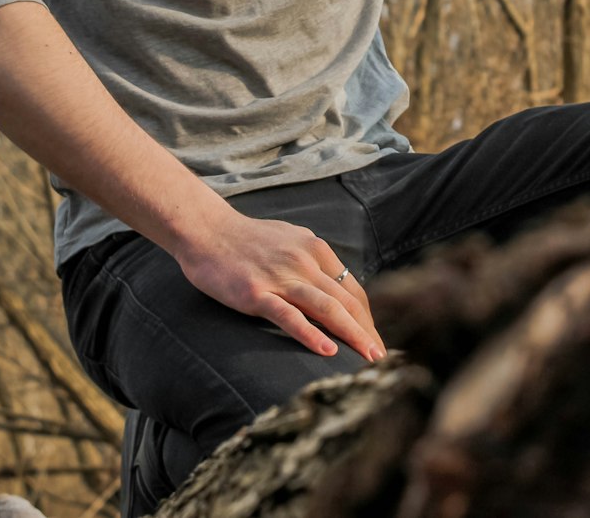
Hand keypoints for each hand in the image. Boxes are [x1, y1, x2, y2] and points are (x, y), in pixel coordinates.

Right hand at [174, 211, 386, 362]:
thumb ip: (310, 261)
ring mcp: (281, 276)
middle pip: (346, 300)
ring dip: (353, 334)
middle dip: (367, 331)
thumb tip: (331, 286)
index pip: (350, 288)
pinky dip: (311, 334)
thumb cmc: (246, 240)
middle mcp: (304, 260)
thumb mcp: (289, 241)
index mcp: (315, 248)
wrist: (207, 231)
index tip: (374, 339)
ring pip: (327, 307)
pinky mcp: (257, 292)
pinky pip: (289, 316)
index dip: (366, 317)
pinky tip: (328, 351)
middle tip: (382, 358)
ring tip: (369, 358)